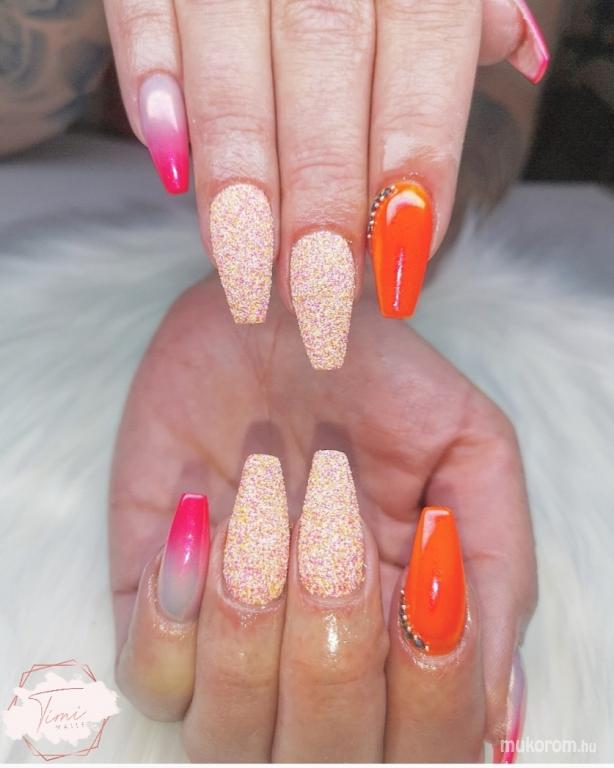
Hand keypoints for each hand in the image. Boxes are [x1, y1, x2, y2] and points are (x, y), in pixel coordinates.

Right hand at [102, 0, 550, 369]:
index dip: (413, 163)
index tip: (401, 264)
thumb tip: (526, 56)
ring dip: (239, 181)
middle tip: (316, 297)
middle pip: (327, 72)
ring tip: (245, 273)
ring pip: (233, 67)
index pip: (424, 56)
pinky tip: (171, 169)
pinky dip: (152, 88)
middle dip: (320, 198)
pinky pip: (143, 12)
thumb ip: (468, 11)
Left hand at [110, 277, 535, 760]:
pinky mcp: (155, 610)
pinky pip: (150, 680)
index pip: (428, 745)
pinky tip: (197, 513)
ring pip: (229, 735)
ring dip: (252, 607)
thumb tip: (495, 711)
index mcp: (405, 639)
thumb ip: (496, 569)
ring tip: (260, 494)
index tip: (418, 556)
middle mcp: (319, 662)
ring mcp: (232, 644)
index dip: (428, 679)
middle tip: (330, 502)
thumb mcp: (469, 445)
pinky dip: (174, 604)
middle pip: (327, 754)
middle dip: (332, 631)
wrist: (273, 319)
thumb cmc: (378, 378)